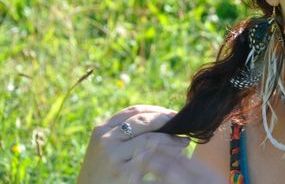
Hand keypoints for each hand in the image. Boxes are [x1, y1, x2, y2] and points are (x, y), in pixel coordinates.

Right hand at [77, 105, 223, 183]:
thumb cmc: (102, 174)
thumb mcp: (105, 148)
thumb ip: (124, 134)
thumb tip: (160, 118)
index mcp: (102, 130)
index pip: (133, 111)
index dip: (156, 110)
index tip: (172, 114)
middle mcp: (106, 140)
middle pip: (144, 121)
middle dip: (166, 121)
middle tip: (181, 126)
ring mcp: (114, 157)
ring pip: (151, 139)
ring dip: (171, 139)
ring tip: (183, 142)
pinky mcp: (124, 174)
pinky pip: (152, 159)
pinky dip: (168, 155)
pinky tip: (177, 157)